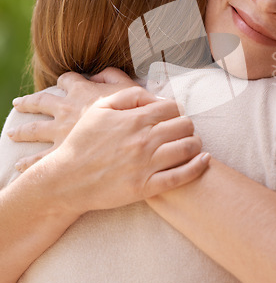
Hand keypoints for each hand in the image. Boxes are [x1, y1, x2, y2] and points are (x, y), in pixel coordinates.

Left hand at [10, 68, 137, 170]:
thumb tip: (98, 74)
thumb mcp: (130, 88)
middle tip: (18, 103)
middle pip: (41, 102)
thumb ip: (114, 76)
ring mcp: (60, 132)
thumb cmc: (134, 114)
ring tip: (12, 133)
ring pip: (34, 129)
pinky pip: (39, 158)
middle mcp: (66, 110)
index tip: (63, 80)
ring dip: (22, 131)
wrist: (130, 140)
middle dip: (29, 102)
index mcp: (82, 92)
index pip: (68, 79)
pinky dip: (28, 162)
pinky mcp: (60, 153)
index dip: (65, 79)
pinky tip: (20, 165)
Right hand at [31, 86, 208, 215]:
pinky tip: (204, 160)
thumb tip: (155, 96)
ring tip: (192, 144)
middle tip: (184, 131)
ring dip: (195, 144)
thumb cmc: (83, 142)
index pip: (173, 107)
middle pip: (185, 125)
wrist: (65, 180)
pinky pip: (181, 176)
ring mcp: (146, 164)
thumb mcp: (100, 109)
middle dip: (187, 125)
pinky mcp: (145, 187)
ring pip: (188, 148)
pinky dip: (197, 166)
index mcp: (134, 119)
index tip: (175, 116)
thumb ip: (129, 96)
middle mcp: (143, 140)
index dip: (177, 110)